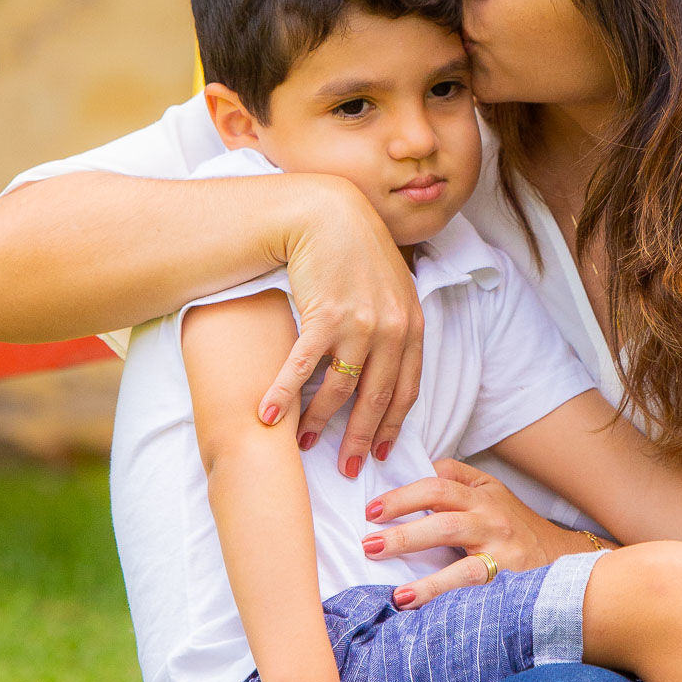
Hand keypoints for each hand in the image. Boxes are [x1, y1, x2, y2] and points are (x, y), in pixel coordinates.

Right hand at [256, 177, 424, 478]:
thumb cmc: (357, 249)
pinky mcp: (324, 317)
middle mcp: (392, 330)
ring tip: (305, 444)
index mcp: (412, 326)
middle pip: (376, 400)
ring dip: (318, 422)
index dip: (392, 425)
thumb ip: (396, 324)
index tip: (380, 451)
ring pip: (339, 390)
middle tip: (348, 469)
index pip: (406, 390)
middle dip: (360, 439)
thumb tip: (390, 359)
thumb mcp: (392, 287)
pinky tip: (269, 415)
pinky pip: (303, 368)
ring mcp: (359, 325)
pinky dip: (283, 394)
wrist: (329, 213)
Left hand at [361, 458, 585, 608]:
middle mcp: (491, 515)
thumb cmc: (516, 526)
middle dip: (402, 525)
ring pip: (455, 543)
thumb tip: (414, 473)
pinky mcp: (510, 577)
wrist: (565, 560)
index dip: (403, 494)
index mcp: (482, 494)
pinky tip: (412, 603)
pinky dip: (438, 593)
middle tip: (368, 543)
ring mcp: (501, 545)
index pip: (439, 483)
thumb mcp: (492, 494)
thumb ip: (457, 480)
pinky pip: (470, 583)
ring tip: (391, 581)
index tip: (372, 510)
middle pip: (442, 510)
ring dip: (418, 561)